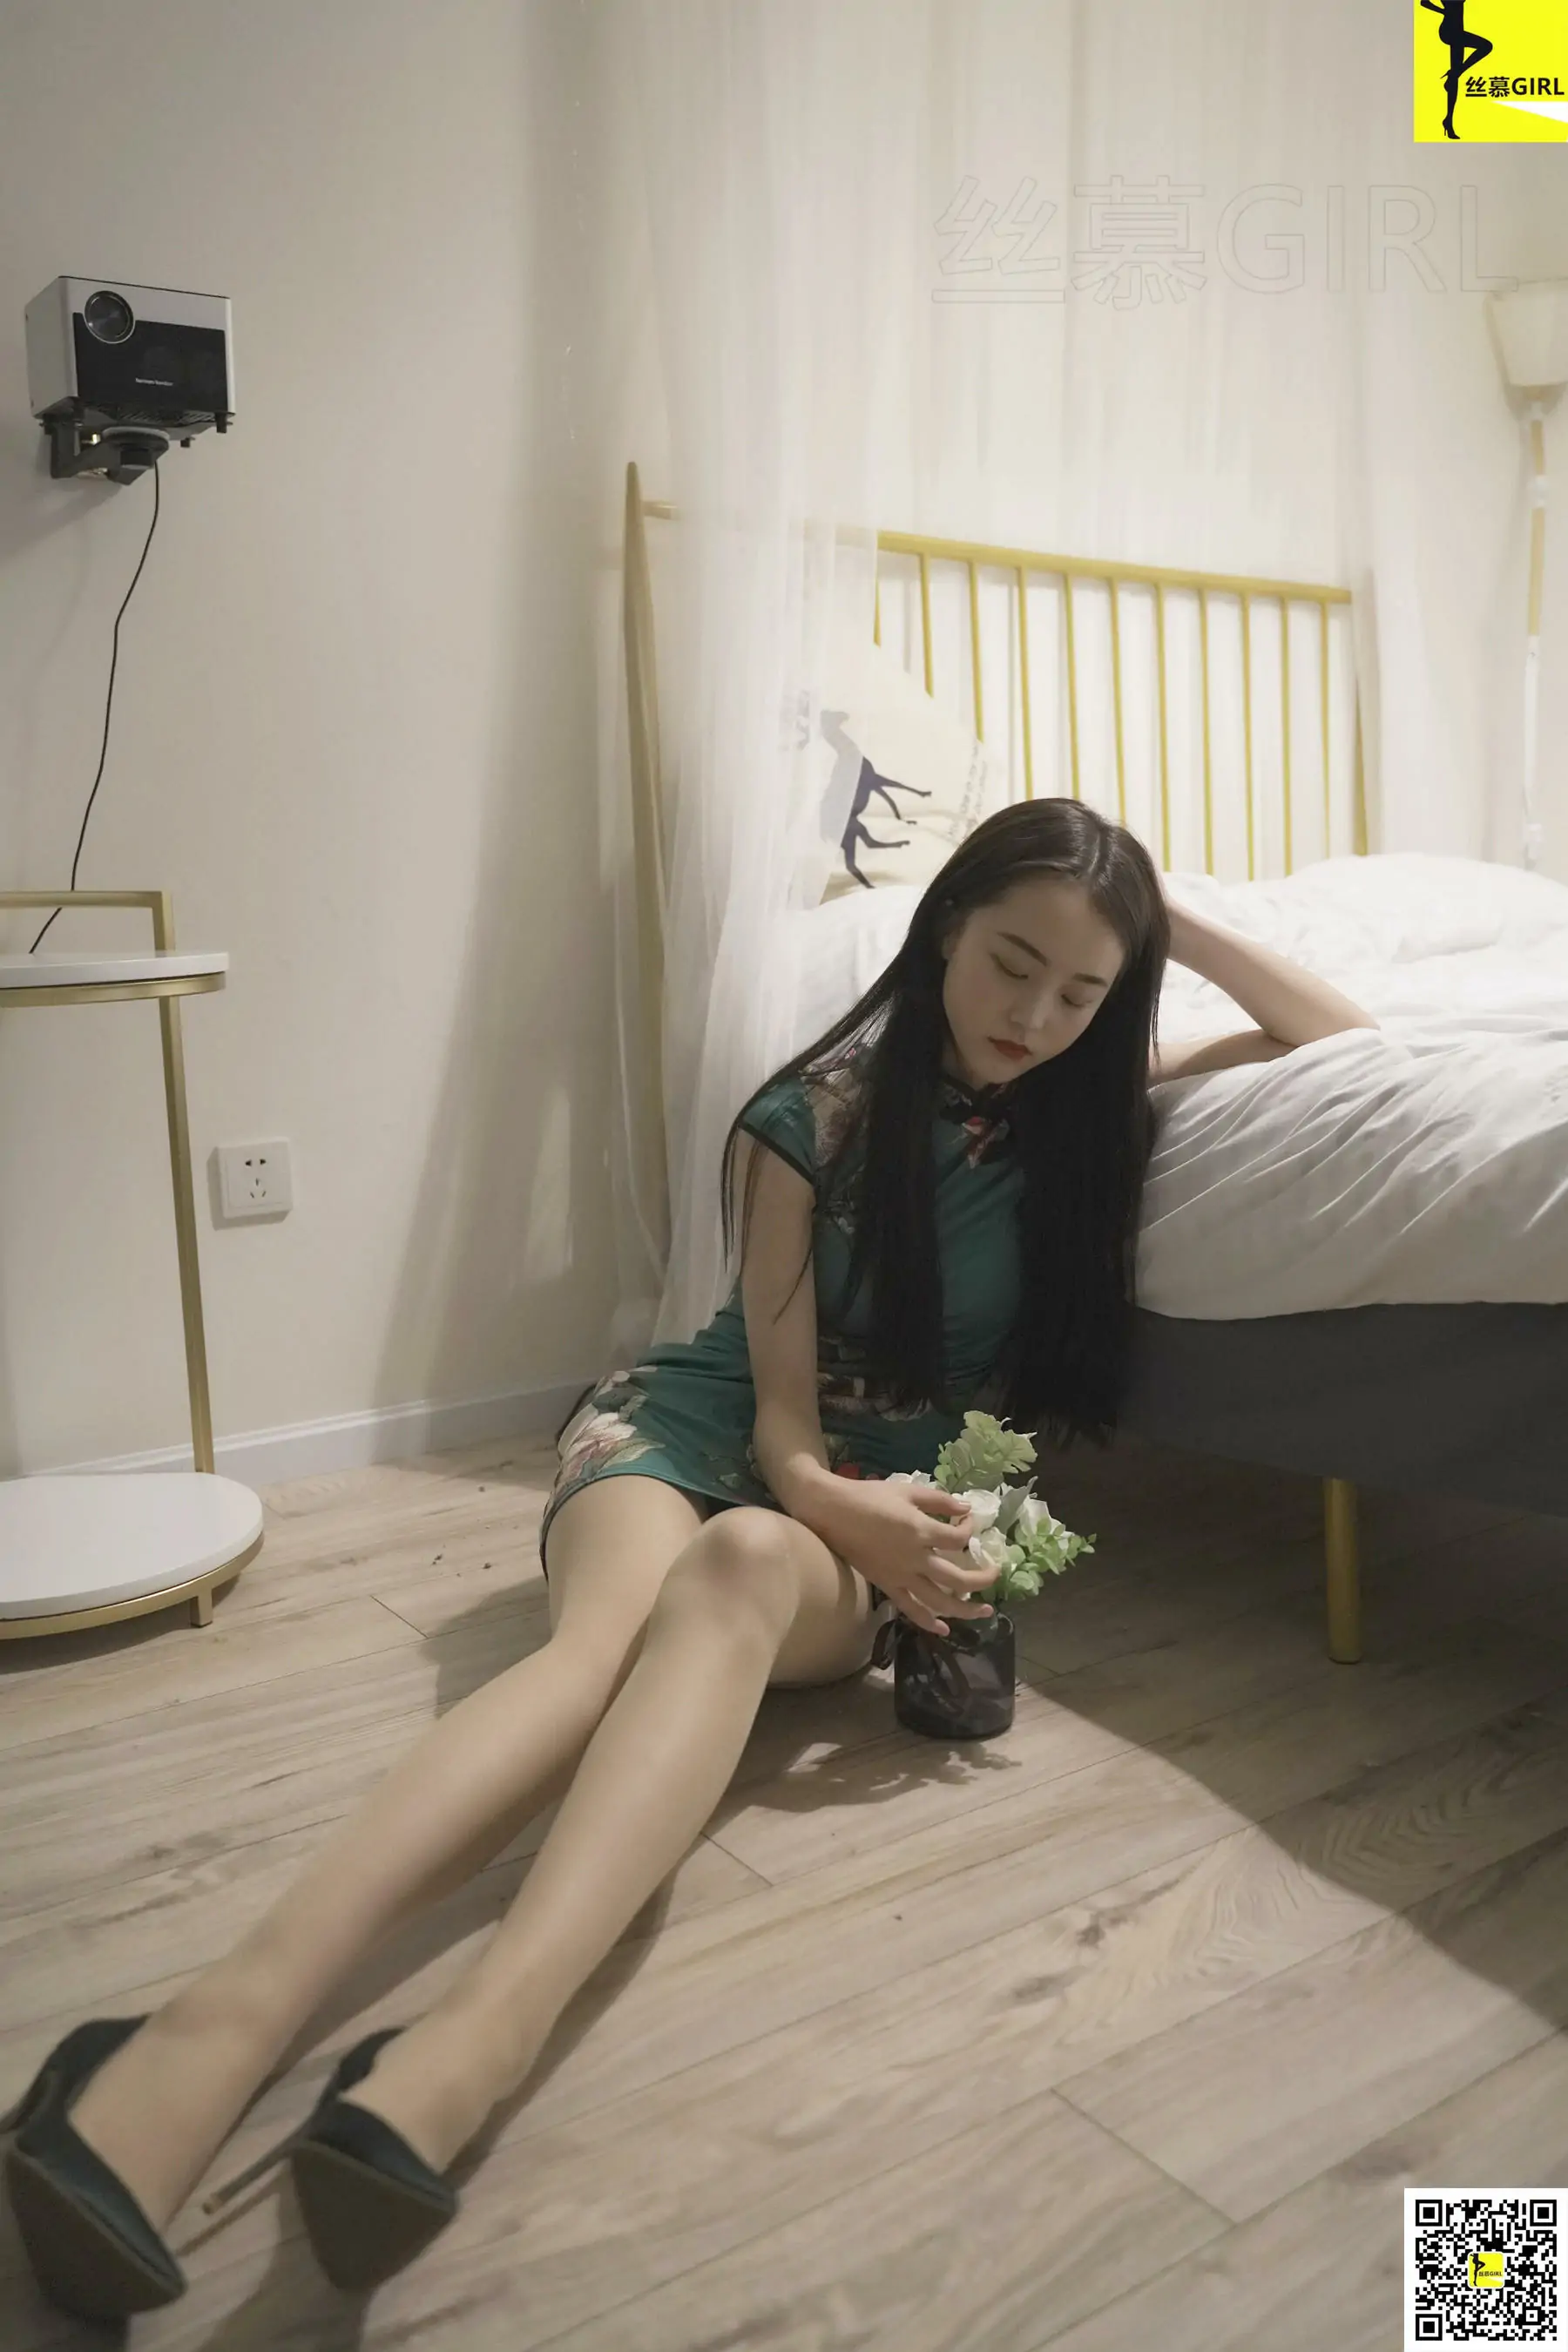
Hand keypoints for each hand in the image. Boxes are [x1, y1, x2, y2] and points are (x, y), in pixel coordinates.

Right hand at [818, 1477, 1000, 1636]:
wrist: (832, 1511)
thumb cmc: (870, 1496)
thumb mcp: (909, 1490)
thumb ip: (940, 1500)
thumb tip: (966, 1509)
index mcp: (922, 1531)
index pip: (959, 1539)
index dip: (970, 1530)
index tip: (969, 1523)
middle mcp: (916, 1559)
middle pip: (959, 1579)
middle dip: (983, 1580)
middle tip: (995, 1575)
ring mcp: (901, 1576)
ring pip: (940, 1602)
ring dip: (965, 1610)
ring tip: (984, 1611)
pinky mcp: (887, 1586)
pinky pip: (911, 1609)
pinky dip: (928, 1622)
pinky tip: (944, 1629)